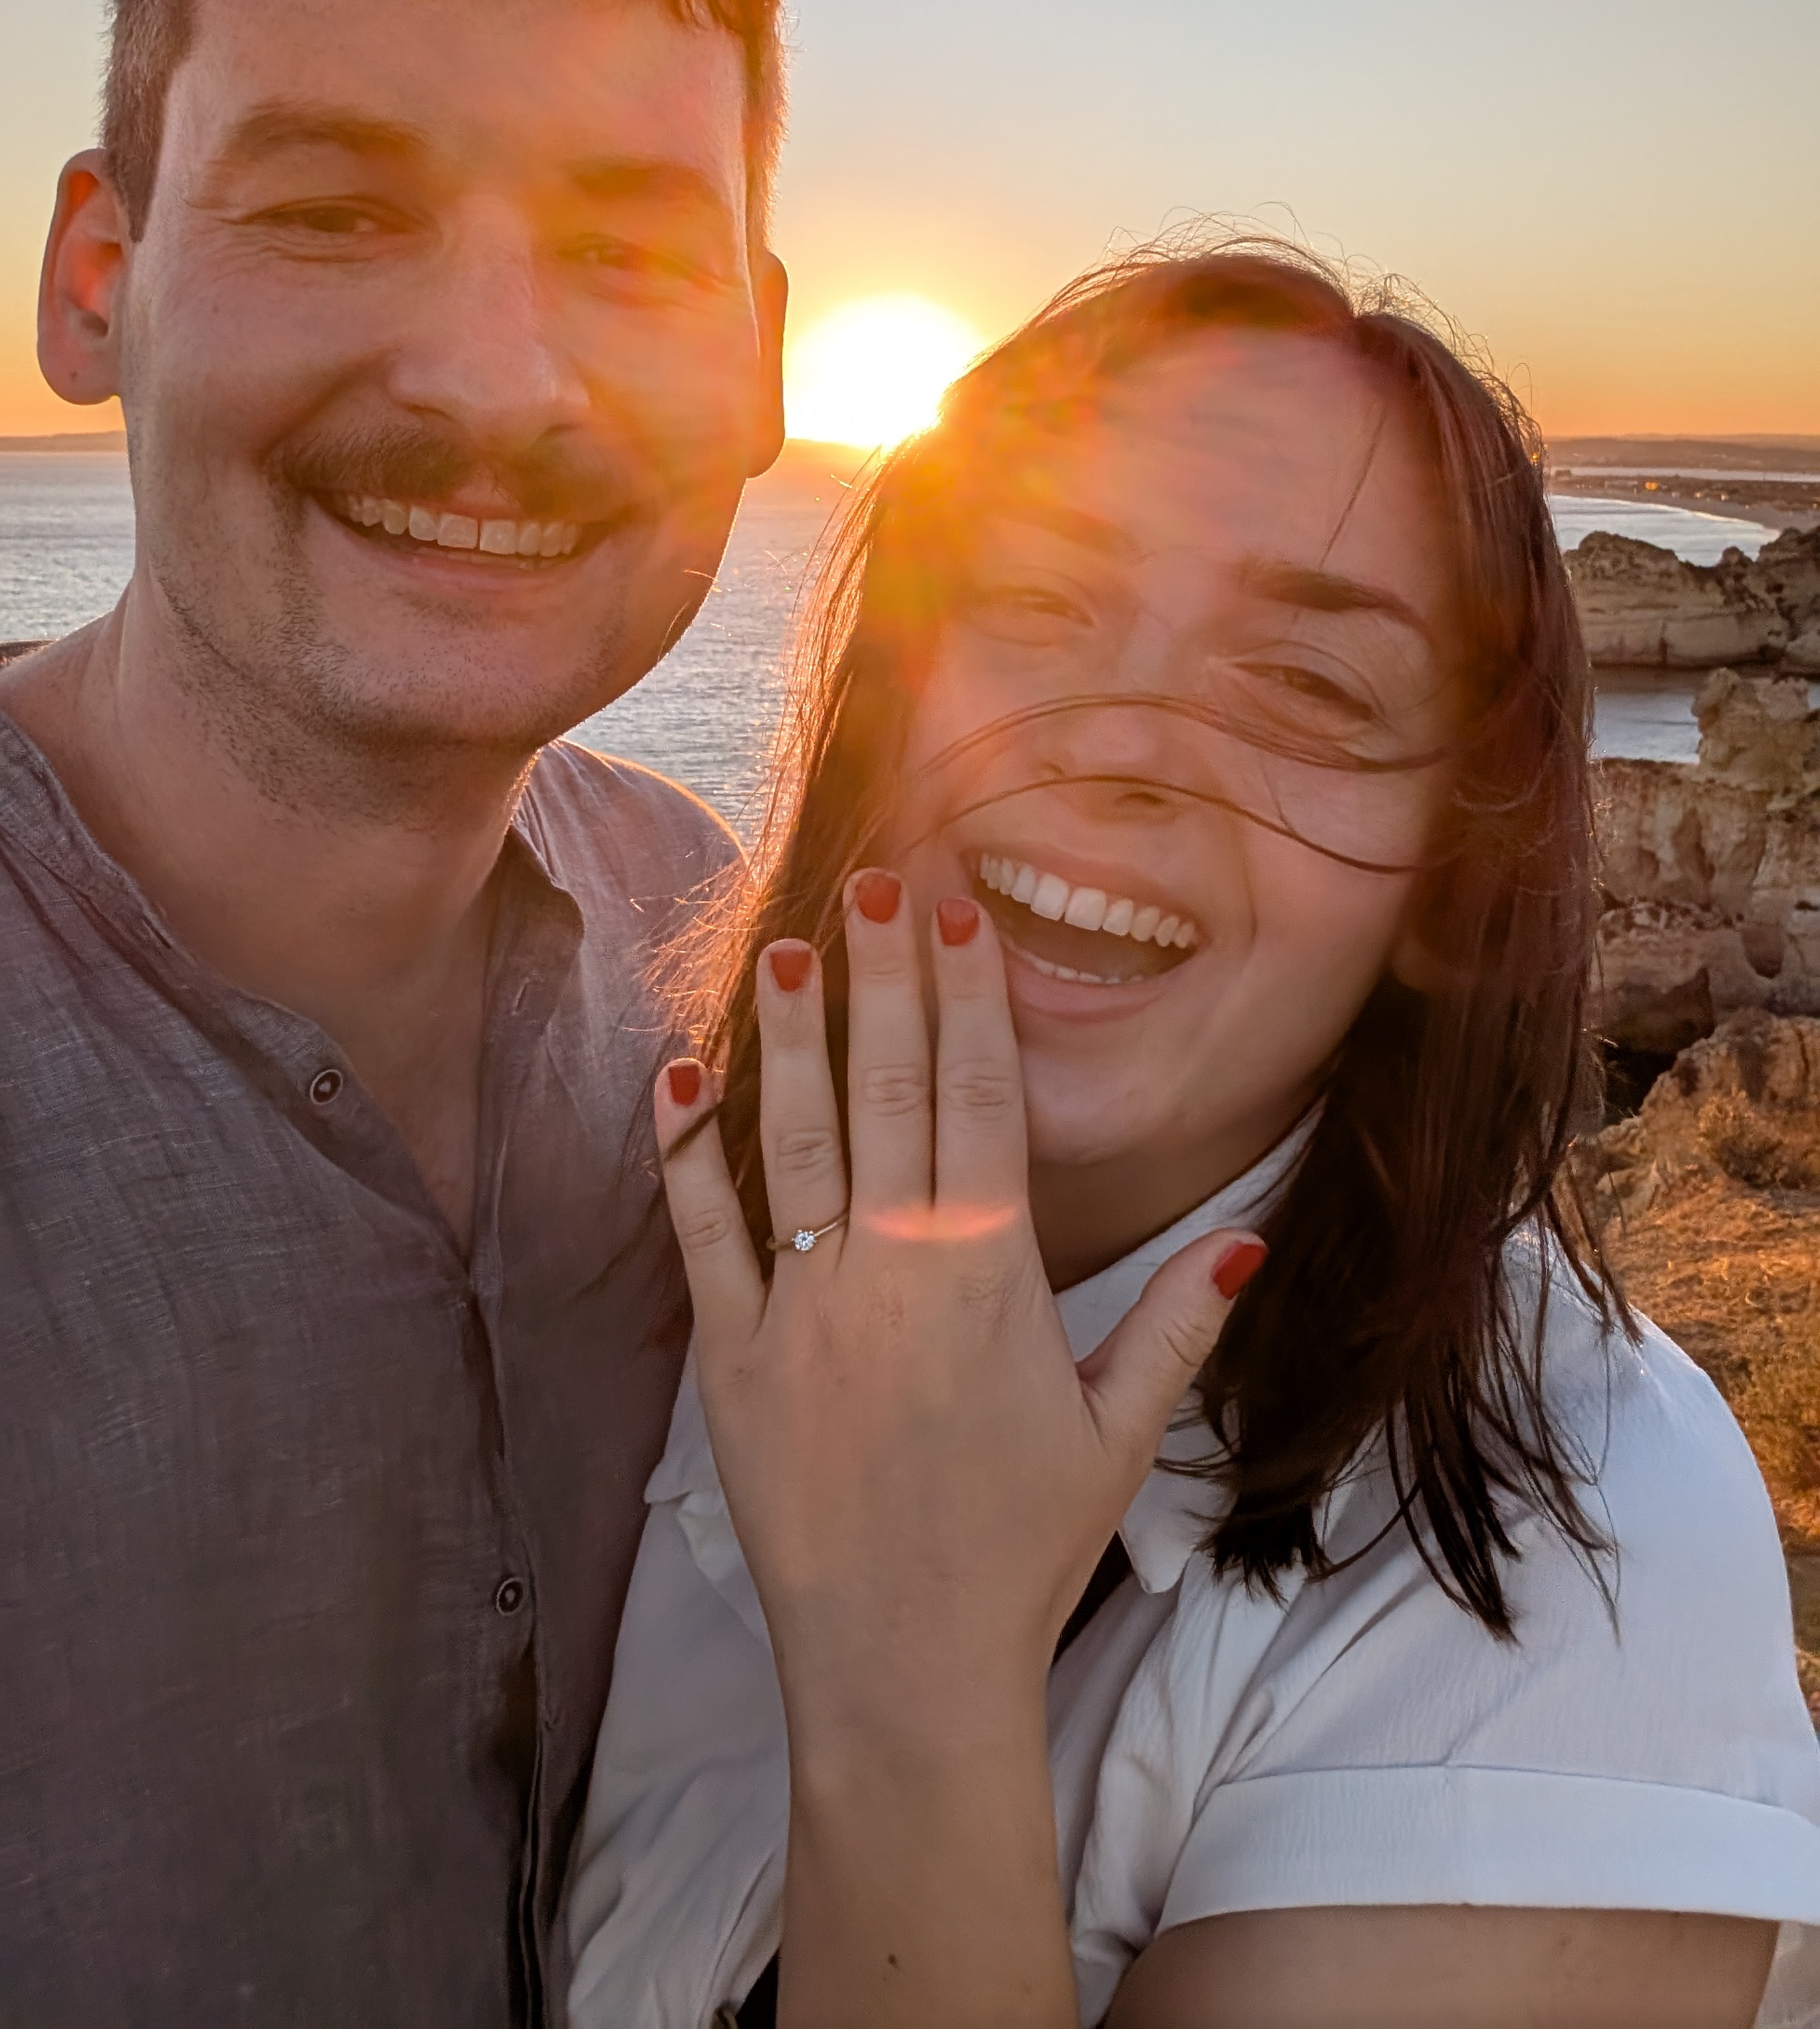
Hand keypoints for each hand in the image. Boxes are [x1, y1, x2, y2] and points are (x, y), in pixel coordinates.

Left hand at [655, 867, 1263, 1712]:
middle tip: (871, 880)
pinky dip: (687, 1153)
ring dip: (790, 1036)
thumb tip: (1244, 1233)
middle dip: (882, 978)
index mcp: (988, 1275)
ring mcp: (804, 1309)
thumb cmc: (1019, 1549)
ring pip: (794, 1140)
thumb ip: (1175, 1324)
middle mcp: (892, 1271)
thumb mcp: (1116, 1436)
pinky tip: (680, 1074)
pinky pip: (703, 1235)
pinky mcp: (733, 1358)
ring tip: (784, 944)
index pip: (981, 1099)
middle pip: (891, 1091)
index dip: (968, 995)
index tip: (953, 912)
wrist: (903, 1669)